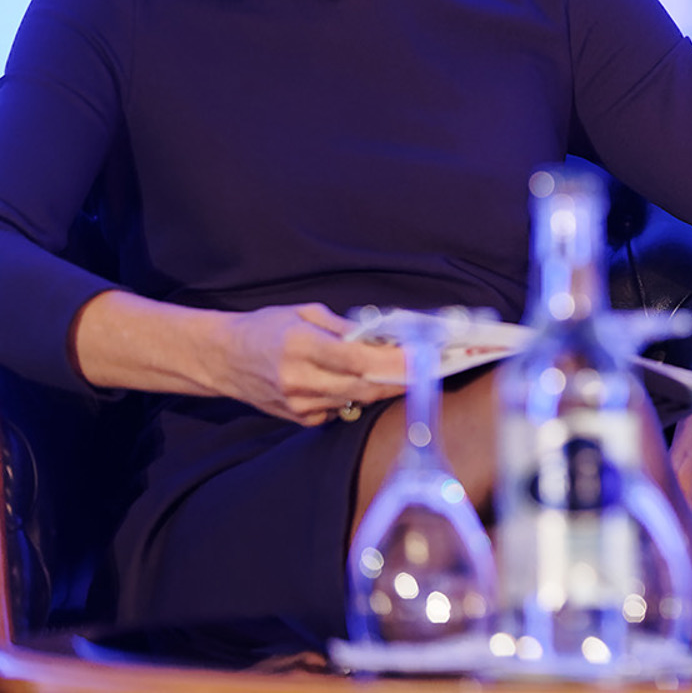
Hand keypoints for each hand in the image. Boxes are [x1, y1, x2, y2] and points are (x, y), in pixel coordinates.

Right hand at [209, 303, 407, 424]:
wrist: (222, 359)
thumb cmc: (264, 328)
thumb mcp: (303, 313)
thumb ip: (343, 326)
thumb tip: (380, 336)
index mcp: (301, 346)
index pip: (358, 359)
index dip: (393, 361)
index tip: (422, 356)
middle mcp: (299, 379)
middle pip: (364, 386)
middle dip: (401, 379)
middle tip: (429, 369)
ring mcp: (298, 403)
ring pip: (356, 400)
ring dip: (384, 389)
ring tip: (407, 374)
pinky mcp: (299, 417)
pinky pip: (340, 410)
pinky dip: (357, 397)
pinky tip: (362, 382)